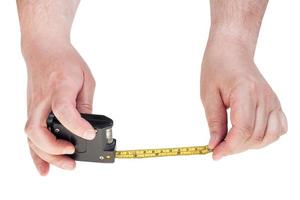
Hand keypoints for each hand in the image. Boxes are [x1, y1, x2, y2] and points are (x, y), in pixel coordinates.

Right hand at [23, 42, 95, 174]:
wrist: (44, 49)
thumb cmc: (65, 61)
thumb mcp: (86, 79)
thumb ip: (86, 103)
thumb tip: (88, 126)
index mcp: (59, 87)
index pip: (64, 111)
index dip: (77, 126)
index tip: (89, 134)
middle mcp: (42, 100)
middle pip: (39, 131)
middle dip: (55, 150)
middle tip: (73, 156)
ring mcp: (33, 106)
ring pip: (32, 138)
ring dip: (47, 156)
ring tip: (65, 165)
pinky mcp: (31, 111)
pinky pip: (30, 136)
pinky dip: (36, 154)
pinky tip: (45, 167)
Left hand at [201, 36, 287, 159]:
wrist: (232, 51)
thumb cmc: (217, 68)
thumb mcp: (208, 94)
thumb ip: (214, 121)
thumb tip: (214, 145)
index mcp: (245, 92)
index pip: (243, 130)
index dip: (229, 147)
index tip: (215, 154)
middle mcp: (264, 97)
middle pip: (255, 136)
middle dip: (235, 148)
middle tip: (218, 147)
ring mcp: (272, 100)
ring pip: (269, 136)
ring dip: (249, 145)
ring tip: (232, 140)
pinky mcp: (275, 103)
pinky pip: (279, 128)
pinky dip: (266, 138)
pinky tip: (250, 134)